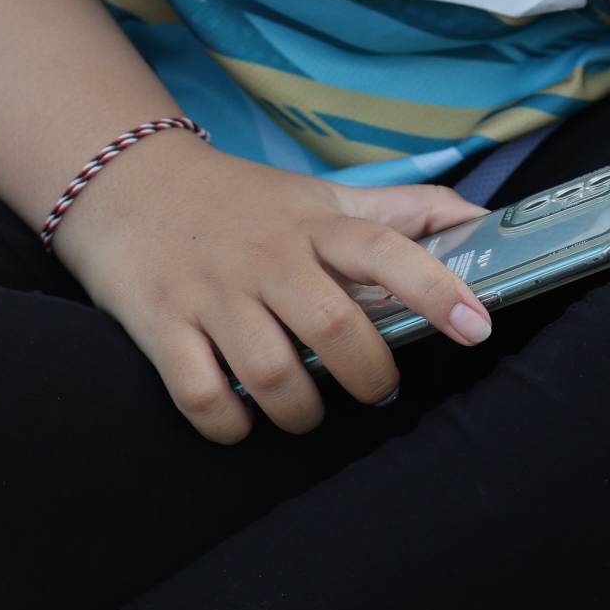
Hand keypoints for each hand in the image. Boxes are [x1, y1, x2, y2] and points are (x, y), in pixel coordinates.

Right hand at [48, 129, 493, 441]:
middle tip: (378, 390)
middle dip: (367, 376)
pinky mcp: (162, 325)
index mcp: (313, 223)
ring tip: (310, 411)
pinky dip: (230, 427)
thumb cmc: (244, 202)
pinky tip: (243, 421)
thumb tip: (479, 218)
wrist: (129, 182)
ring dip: (301, 412)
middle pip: (333, 327)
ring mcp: (212, 293)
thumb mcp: (321, 196)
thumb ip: (398, 210)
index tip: (476, 328)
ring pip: (271, 374)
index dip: (436, 287)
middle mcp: (267, 257)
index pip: (384, 249)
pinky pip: (203, 397)